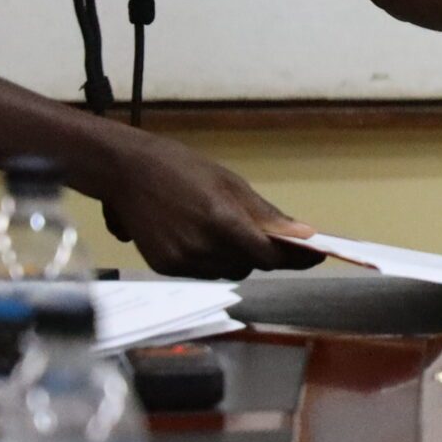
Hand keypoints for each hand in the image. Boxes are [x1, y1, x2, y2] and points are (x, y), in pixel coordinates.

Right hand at [93, 130, 325, 280]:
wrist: (126, 171)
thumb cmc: (183, 169)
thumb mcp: (231, 184)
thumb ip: (268, 216)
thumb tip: (305, 235)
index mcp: (222, 222)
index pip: (269, 257)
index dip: (294, 258)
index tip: (315, 254)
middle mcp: (202, 248)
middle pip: (251, 266)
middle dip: (261, 254)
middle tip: (260, 233)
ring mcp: (181, 261)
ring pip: (227, 271)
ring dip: (235, 258)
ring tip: (222, 229)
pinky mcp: (164, 267)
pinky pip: (203, 272)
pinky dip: (210, 260)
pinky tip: (199, 236)